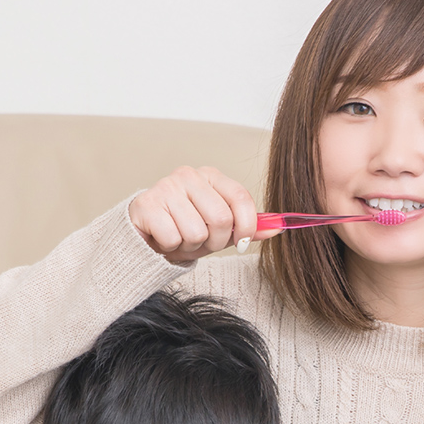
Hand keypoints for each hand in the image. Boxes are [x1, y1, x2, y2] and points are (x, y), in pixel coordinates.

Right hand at [127, 166, 279, 263]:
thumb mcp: (220, 229)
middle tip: (201, 242)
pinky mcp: (146, 205)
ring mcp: (166, 187)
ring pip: (196, 233)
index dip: (247, 226)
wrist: (144, 233)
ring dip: (190, 246)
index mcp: (211, 176)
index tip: (242, 242)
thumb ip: (248, 228)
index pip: (241, 198)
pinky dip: (170, 247)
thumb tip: (279, 228)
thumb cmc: (184, 228)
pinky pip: (172, 238)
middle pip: (221, 219)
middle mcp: (189, 175)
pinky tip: (163, 239)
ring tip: (180, 239)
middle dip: (214, 242)